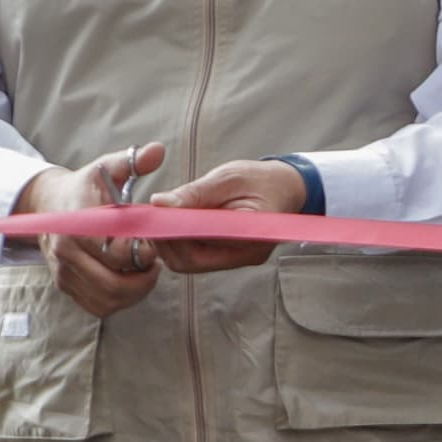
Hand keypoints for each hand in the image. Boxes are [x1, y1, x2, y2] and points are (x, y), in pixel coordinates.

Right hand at [16, 141, 165, 316]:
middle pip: (114, 283)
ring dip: (135, 292)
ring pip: (108, 299)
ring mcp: (64, 272)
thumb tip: (158, 150)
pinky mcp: (66, 286)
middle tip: (155, 262)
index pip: (117, 252)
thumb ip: (132, 161)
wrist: (49, 203)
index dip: (143, 253)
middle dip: (143, 277)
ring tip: (145, 271)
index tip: (153, 243)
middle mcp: (66, 252)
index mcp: (78, 224)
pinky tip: (130, 281)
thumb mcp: (106, 167)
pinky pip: (98, 306)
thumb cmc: (86, 187)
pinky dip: (120, 300)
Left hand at [149, 159, 309, 273]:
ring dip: (170, 243)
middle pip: (191, 261)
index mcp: (251, 233)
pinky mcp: (229, 257)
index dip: (173, 231)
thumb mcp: (228, 178)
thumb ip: (194, 193)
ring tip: (165, 218)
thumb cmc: (261, 180)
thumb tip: (159, 203)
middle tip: (155, 217)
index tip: (156, 214)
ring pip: (190, 263)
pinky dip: (180, 242)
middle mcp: (246, 254)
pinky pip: (197, 258)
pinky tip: (177, 224)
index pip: (202, 243)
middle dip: (167, 241)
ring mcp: (238, 259)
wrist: (287, 187)